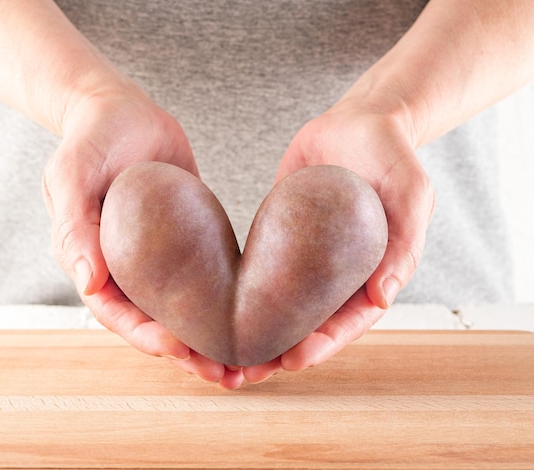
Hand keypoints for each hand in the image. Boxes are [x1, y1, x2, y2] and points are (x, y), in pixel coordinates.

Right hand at [42, 86, 243, 388]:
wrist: (120, 109)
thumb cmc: (91, 137)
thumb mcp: (73, 173)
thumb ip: (74, 224)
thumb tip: (88, 281)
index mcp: (93, 261)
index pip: (117, 314)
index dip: (148, 338)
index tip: (182, 350)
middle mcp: (126, 269)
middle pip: (154, 324)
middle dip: (188, 353)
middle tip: (227, 374)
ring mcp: (156, 258)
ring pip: (183, 311)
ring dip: (212, 340)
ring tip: (250, 362)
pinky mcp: (184, 243)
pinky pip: (204, 281)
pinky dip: (225, 305)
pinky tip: (254, 317)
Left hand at [243, 102, 435, 382]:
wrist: (359, 121)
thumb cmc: (392, 154)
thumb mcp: (410, 191)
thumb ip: (404, 242)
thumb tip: (383, 298)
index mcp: (373, 271)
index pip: (348, 321)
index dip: (321, 345)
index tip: (291, 362)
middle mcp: (338, 272)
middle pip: (309, 322)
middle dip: (280, 350)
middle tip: (246, 371)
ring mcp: (309, 257)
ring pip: (282, 305)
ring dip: (257, 331)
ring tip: (225, 352)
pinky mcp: (284, 237)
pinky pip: (264, 270)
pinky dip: (245, 293)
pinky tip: (218, 307)